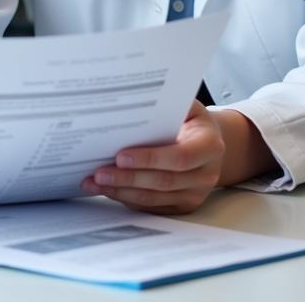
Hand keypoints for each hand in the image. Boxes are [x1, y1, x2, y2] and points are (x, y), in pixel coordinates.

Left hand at [81, 100, 224, 215]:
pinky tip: (108, 190)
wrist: (208, 144)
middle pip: (164, 181)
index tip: (120, 156)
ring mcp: (194, 194)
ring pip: (154, 198)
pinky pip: (152, 207)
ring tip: (95, 183)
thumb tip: (138, 97)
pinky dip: (127, 199)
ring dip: (122, 191)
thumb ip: (169, 104)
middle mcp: (205, 174)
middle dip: (128, 178)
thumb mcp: (188, 106)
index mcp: (209, 146)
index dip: (150, 159)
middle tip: (99, 172)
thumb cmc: (192, 121)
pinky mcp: (182, 206)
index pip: (180, 157)